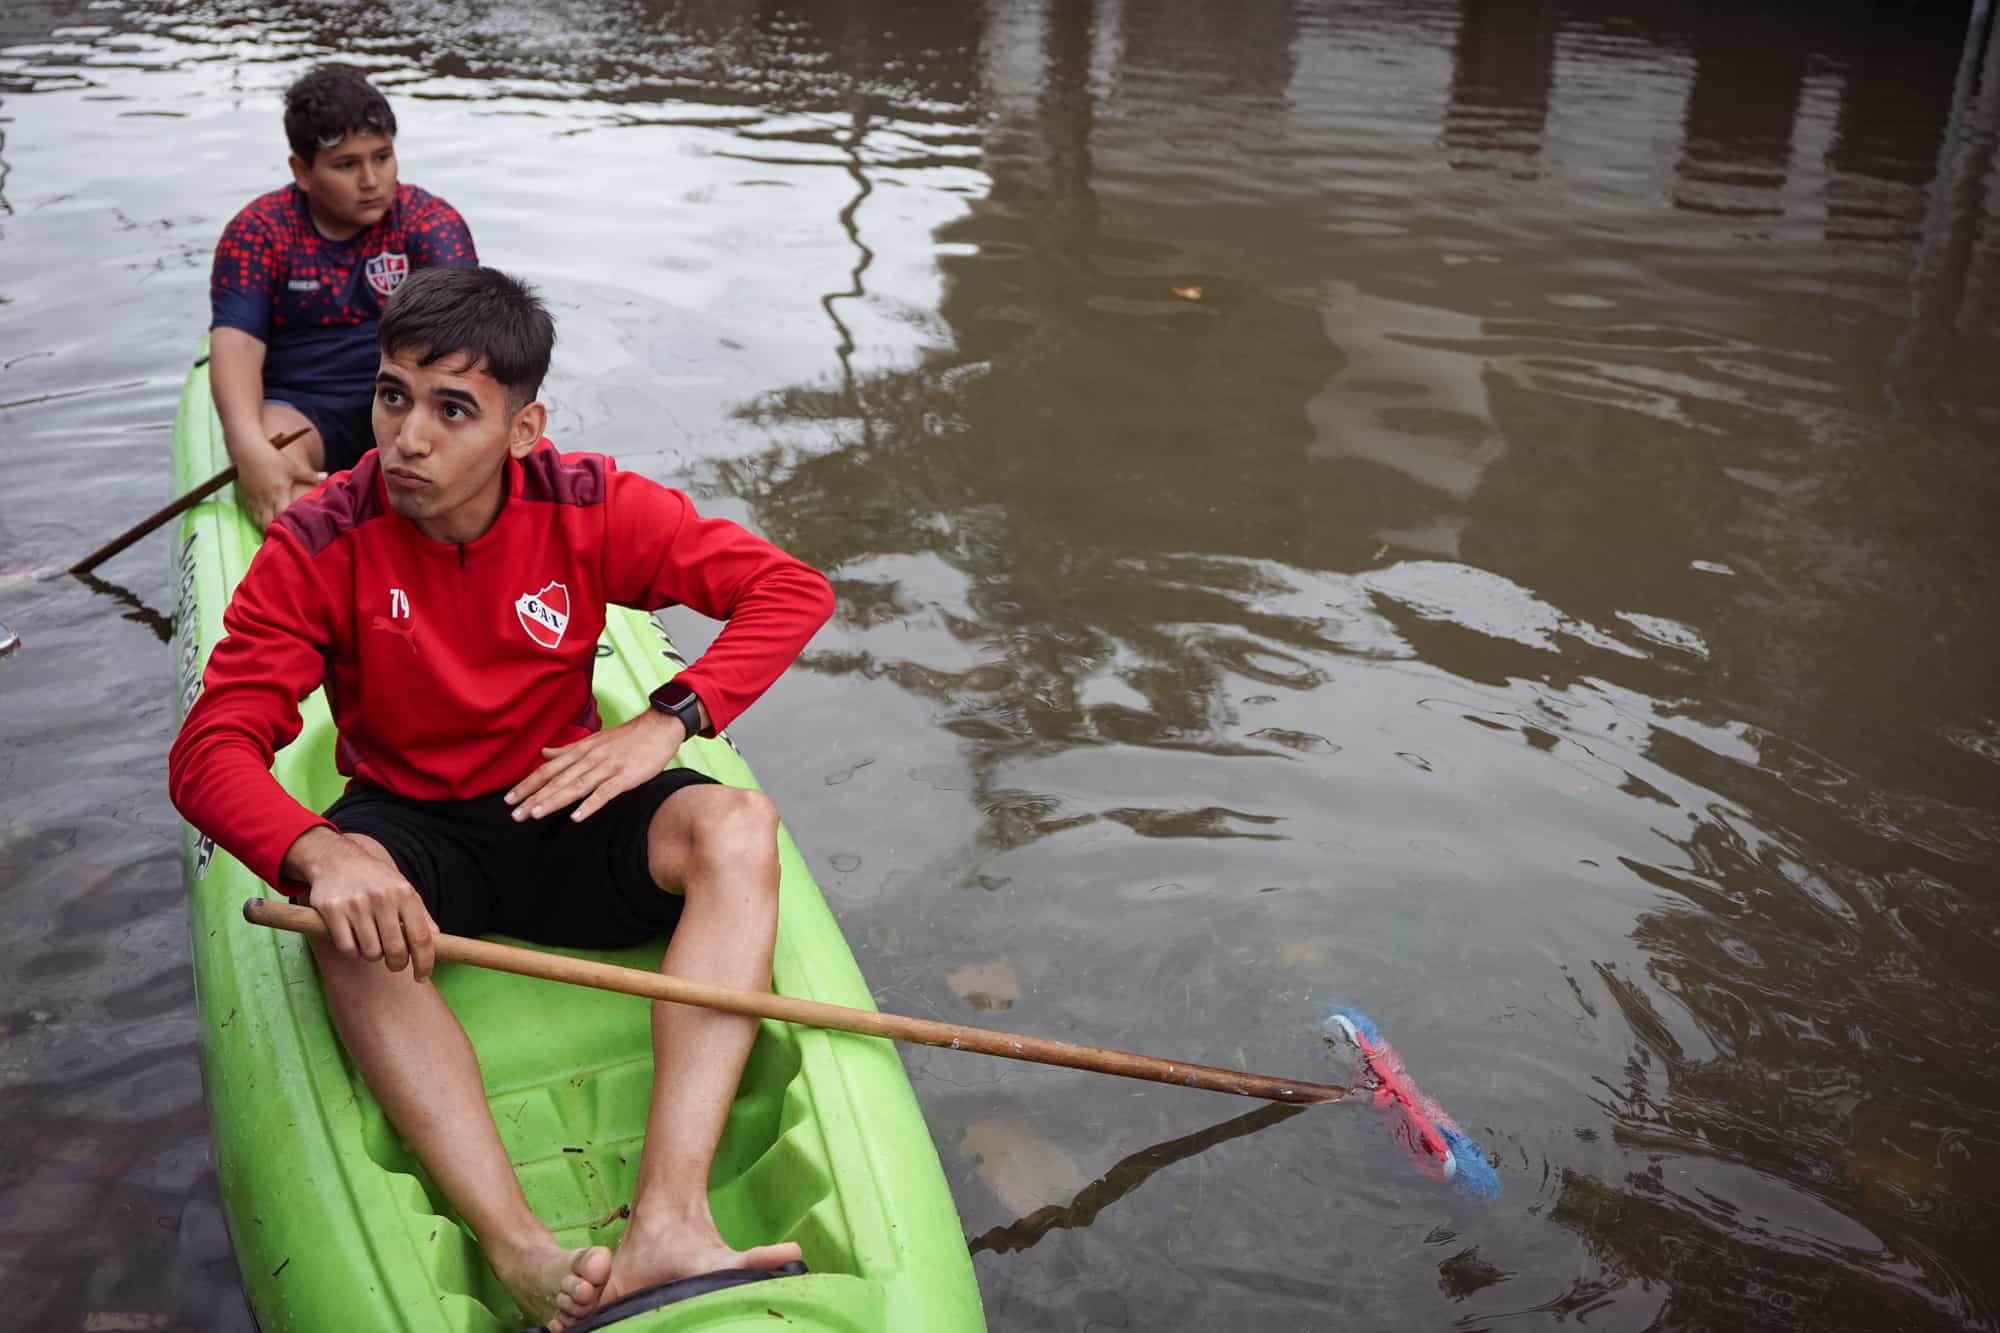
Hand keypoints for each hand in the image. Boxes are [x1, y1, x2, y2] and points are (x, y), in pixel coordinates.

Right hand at [237, 438, 325, 529]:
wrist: (248, 449)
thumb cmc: (273, 458)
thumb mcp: (293, 467)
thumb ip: (310, 475)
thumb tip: (327, 476)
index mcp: (279, 492)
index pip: (282, 516)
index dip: (287, 528)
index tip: (293, 537)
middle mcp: (265, 499)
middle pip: (268, 523)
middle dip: (275, 533)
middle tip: (283, 543)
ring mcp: (254, 499)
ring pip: (257, 521)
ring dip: (264, 529)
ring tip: (273, 538)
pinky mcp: (246, 497)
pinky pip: (251, 514)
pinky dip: (257, 522)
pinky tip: (263, 527)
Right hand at [287, 828, 437, 979]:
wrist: (337, 860)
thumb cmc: (375, 880)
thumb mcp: (403, 890)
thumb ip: (421, 916)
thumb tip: (438, 942)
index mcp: (405, 894)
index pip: (421, 937)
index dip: (425, 962)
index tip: (423, 976)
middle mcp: (382, 899)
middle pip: (396, 950)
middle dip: (398, 964)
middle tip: (395, 962)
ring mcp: (356, 905)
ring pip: (371, 952)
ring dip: (373, 955)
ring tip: (372, 941)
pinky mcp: (333, 911)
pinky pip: (348, 949)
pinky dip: (353, 951)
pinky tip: (354, 939)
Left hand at [506, 710, 685, 823]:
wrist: (659, 726)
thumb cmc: (628, 737)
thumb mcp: (594, 741)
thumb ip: (568, 750)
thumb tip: (544, 753)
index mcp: (581, 751)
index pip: (548, 770)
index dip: (528, 784)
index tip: (509, 799)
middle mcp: (589, 758)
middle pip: (557, 780)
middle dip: (534, 797)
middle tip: (515, 814)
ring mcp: (607, 767)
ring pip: (575, 786)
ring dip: (554, 800)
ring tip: (535, 814)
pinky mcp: (625, 776)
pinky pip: (605, 792)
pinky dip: (590, 805)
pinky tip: (577, 817)